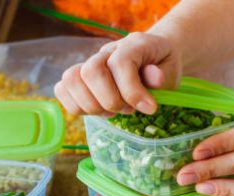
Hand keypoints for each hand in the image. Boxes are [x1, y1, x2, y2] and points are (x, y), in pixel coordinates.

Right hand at [54, 32, 181, 115]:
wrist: (153, 57)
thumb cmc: (161, 66)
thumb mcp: (171, 70)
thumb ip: (162, 75)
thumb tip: (155, 79)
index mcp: (131, 45)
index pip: (120, 64)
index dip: (132, 91)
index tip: (150, 108)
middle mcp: (106, 52)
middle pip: (91, 72)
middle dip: (110, 100)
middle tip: (127, 110)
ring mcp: (89, 64)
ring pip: (71, 81)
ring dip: (92, 106)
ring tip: (112, 112)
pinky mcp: (79, 79)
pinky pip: (62, 90)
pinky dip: (76, 106)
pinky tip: (97, 111)